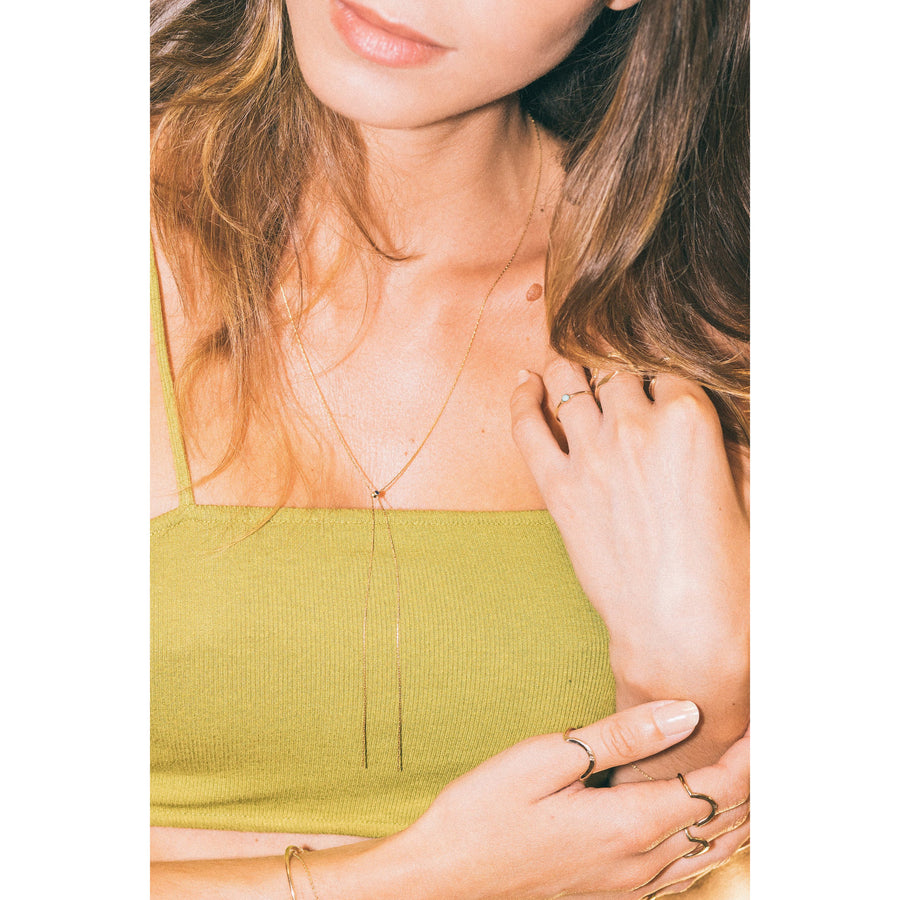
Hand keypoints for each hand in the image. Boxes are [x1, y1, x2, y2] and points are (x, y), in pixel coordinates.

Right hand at [404, 702, 748, 899]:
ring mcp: (628, 886)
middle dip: (753, 785)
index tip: (767, 725)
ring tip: (756, 784)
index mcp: (628, 824)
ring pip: (709, 854)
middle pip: (722, 825)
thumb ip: (619, 738)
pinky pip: (683, 876)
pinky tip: (709, 835)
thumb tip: (682, 713)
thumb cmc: (484, 814)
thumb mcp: (545, 760)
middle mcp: (640, 863)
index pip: (714, 789)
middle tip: (771, 748)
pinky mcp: (612, 895)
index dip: (749, 758)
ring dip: (739, 818)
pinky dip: (711, 848)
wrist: (445, 880)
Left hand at [510, 358, 748, 677]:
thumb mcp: (748, 488)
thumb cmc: (726, 568)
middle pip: (616, 371)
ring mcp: (591, 455)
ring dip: (567, 368)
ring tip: (566, 365)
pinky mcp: (557, 487)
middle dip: (615, 372)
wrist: (681, 627)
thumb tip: (701, 416)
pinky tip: (524, 382)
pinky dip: (522, 399)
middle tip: (611, 377)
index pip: (668, 371)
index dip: (660, 380)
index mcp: (690, 420)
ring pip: (568, 382)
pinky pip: (527, 426)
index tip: (653, 387)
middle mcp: (636, 426)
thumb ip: (722, 440)